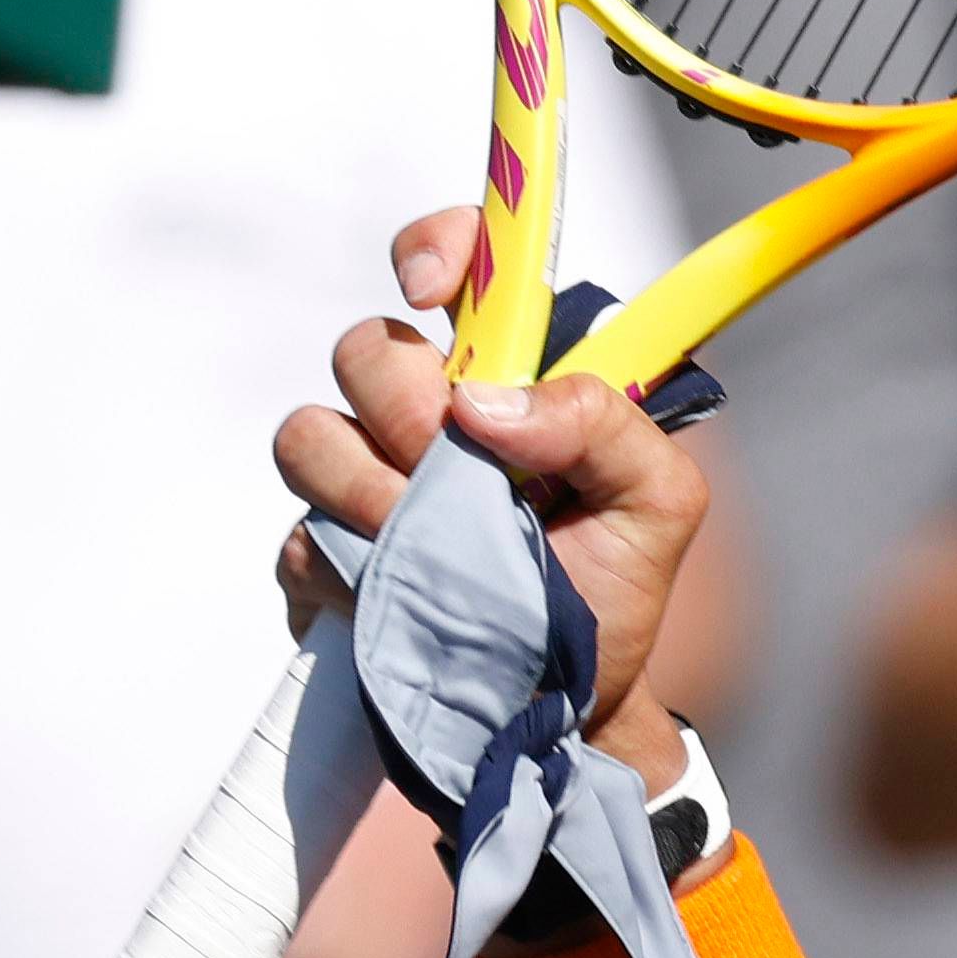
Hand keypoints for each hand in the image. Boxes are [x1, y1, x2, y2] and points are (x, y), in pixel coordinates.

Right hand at [274, 204, 708, 762]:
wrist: (566, 707)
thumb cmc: (616, 592)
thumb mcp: (659, 504)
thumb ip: (605, 423)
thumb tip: (485, 401)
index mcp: (516, 379)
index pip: (462, 265)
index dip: (437, 250)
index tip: (432, 294)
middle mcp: (432, 412)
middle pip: (367, 349)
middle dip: (412, 414)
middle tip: (471, 478)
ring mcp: (367, 477)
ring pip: (311, 434)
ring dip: (378, 497)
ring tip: (446, 551)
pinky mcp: (324, 549)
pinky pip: (296, 533)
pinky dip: (351, 566)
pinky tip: (406, 593)